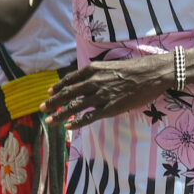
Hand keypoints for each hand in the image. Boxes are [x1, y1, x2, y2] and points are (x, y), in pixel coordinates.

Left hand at [48, 54, 178, 130]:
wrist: (152, 73)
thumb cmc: (135, 69)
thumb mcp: (111, 66)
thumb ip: (97, 73)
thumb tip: (88, 80)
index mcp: (93, 70)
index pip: (69, 80)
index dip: (57, 87)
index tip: (48, 93)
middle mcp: (93, 82)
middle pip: (67, 93)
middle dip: (52, 102)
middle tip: (42, 109)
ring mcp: (101, 95)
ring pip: (74, 106)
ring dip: (60, 114)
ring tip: (50, 121)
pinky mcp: (110, 108)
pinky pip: (90, 117)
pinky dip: (77, 122)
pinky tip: (69, 126)